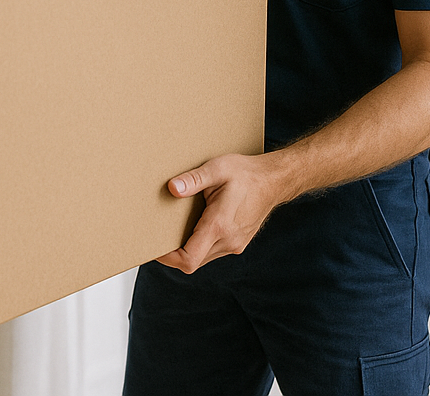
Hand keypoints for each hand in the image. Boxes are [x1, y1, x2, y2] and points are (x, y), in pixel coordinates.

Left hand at [156, 152, 290, 273]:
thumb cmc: (246, 173)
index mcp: (220, 225)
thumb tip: (172, 188)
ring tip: (174, 228)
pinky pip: (212, 252)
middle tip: (157, 235)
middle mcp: (228, 240)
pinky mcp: (238, 243)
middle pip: (193, 261)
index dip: (168, 259)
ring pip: (202, 258)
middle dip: (173, 253)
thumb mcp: (217, 168)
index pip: (189, 259)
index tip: (154, 247)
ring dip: (187, 249)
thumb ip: (194, 179)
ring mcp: (235, 244)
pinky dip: (199, 245)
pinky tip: (194, 226)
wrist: (274, 181)